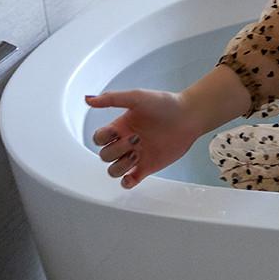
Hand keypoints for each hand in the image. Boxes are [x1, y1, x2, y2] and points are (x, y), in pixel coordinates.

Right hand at [85, 88, 199, 188]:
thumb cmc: (165, 104)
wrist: (189, 115)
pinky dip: (127, 182)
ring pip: (114, 170)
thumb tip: (88, 99)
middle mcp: (125, 142)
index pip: (99, 139)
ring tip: (138, 154)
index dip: (103, 138)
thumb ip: (112, 99)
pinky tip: (133, 175)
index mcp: (120, 127)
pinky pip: (129, 181)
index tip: (117, 130)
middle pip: (105, 156)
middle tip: (137, 139)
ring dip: (121, 165)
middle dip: (117, 149)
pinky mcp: (147, 167)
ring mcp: (136, 156)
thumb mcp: (137, 97)